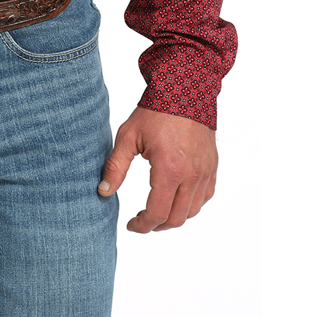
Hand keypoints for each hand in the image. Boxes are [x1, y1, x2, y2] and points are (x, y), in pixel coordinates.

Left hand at [97, 106, 216, 232]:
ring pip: (193, 211)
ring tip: (157, 212)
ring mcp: (205, 172)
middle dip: (157, 226)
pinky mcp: (212, 166)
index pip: (157, 213)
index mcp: (169, 170)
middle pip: (176, 218)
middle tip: (142, 221)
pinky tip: (176, 198)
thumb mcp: (128, 137)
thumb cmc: (155, 112)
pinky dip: (191, 204)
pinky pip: (205, 196)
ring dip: (174, 217)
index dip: (142, 225)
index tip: (131, 225)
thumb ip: (115, 167)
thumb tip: (103, 192)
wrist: (185, 90)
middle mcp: (191, 175)